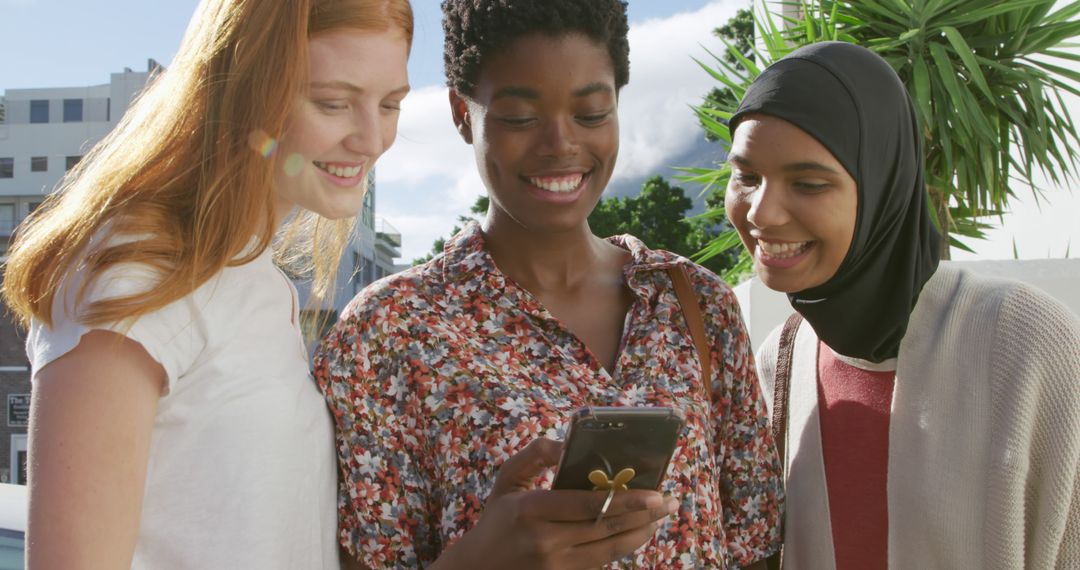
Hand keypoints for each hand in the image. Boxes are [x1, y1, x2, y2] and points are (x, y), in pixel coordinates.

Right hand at [432, 438, 677, 569]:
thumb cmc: (497, 519)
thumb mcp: (508, 480)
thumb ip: (535, 455)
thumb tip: (566, 443)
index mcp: (529, 510)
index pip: (586, 505)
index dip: (624, 499)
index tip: (653, 492)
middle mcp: (544, 540)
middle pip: (605, 527)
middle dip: (643, 514)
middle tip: (668, 501)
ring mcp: (555, 566)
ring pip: (609, 550)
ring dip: (639, 533)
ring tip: (660, 518)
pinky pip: (600, 563)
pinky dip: (622, 548)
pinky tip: (637, 533)